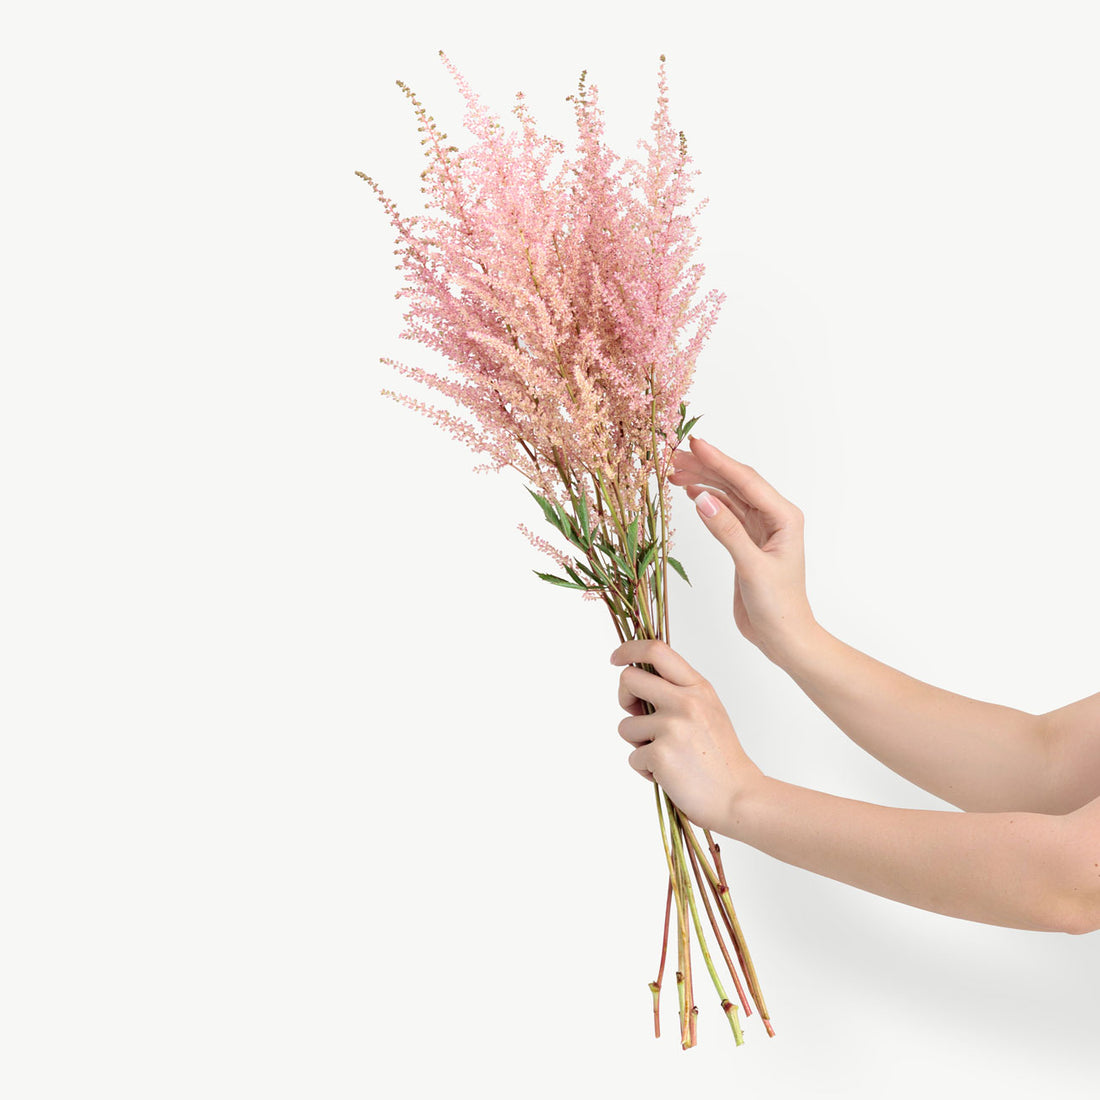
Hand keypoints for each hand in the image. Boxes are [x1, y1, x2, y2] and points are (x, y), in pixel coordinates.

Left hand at [610, 638, 762, 834]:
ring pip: (625, 726)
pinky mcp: (661, 753)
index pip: (656, 650)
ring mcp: (672, 726)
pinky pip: (633, 757)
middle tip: (636, 716)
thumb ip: (679, 692)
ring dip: (638, 745)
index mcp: (698, 688)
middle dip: (624, 699)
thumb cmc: (720, 758)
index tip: (616, 658)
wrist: (738, 796)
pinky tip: (669, 775)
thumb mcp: (707, 711)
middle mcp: (686, 701)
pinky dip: (646, 770)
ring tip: (666, 757)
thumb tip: (638, 681)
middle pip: (628, 679)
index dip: (629, 649)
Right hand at [669, 436, 816, 663]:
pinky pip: (726, 512)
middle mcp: (775, 517)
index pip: (746, 480)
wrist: (783, 636)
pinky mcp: (747, 542)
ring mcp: (761, 528)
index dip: (718, 461)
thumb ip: (727, 531)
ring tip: (674, 471)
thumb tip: (702, 498)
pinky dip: (707, 501)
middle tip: (673, 456)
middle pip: (736, 482)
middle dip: (706, 467)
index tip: (693, 444)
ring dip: (704, 481)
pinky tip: (690, 492)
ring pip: (729, 495)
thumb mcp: (752, 567)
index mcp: (784, 517)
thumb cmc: (778, 606)